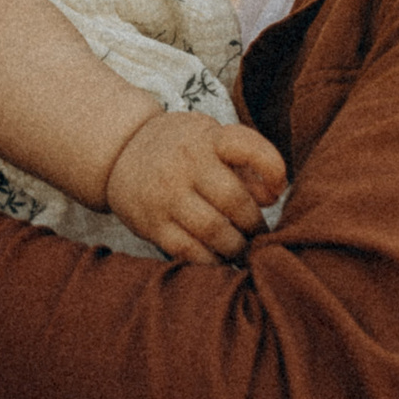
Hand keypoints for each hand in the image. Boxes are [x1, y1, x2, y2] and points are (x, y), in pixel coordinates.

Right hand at [104, 106, 286, 261]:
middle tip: (259, 234)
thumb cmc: (180, 147)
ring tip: (241, 248)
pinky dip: (210, 261)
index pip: (247, 146)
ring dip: (236, 246)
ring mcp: (166, 195)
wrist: (120, 151)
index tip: (278, 189)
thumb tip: (270, 198)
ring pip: (214, 231)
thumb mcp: (209, 138)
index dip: (272, 168)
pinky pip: (188, 251)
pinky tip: (218, 258)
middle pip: (234, 201)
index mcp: (207, 138)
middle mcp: (186, 164)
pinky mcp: (151, 224)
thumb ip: (242, 163)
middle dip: (255, 224)